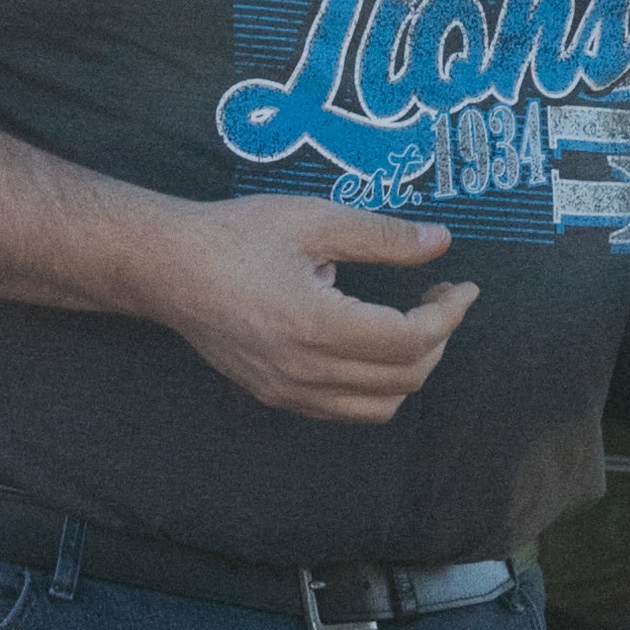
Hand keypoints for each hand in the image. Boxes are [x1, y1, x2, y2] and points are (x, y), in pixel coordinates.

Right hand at [148, 194, 479, 423]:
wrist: (166, 268)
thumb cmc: (234, 235)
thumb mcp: (313, 219)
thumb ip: (382, 235)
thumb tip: (440, 242)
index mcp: (316, 325)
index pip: (411, 339)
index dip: (450, 314)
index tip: (463, 287)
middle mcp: (304, 371)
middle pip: (405, 378)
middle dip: (437, 339)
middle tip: (439, 297)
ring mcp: (288, 392)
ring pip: (380, 406)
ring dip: (410, 369)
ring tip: (410, 322)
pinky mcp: (276, 397)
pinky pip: (346, 410)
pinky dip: (376, 386)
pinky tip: (371, 342)